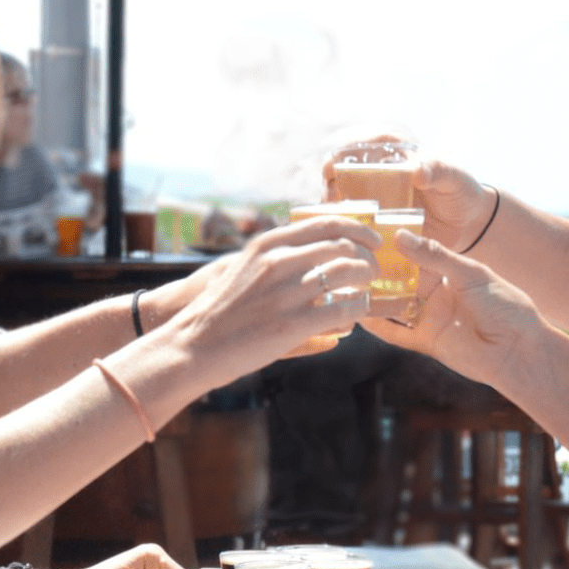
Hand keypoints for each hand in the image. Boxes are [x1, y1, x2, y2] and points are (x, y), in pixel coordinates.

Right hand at [166, 216, 380, 374]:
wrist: (194, 344)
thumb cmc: (219, 310)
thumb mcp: (243, 268)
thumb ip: (274, 256)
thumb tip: (307, 250)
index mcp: (268, 244)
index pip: (325, 224)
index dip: (357, 229)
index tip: (371, 240)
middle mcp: (279, 262)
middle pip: (342, 246)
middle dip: (367, 256)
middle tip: (374, 268)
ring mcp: (287, 292)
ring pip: (348, 273)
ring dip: (366, 279)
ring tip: (368, 289)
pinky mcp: (293, 324)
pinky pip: (342, 309)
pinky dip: (357, 308)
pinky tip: (357, 312)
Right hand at [319, 135, 494, 249]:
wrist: (470, 224)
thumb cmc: (462, 192)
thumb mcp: (454, 178)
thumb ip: (438, 170)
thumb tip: (417, 170)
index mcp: (394, 152)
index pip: (359, 146)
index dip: (340, 155)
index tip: (332, 168)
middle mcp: (379, 174)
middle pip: (342, 174)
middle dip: (331, 186)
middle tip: (330, 201)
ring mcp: (376, 199)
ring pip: (344, 200)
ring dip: (336, 210)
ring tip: (337, 222)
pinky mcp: (379, 223)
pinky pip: (358, 224)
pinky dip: (349, 230)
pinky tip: (347, 239)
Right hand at [359, 230, 551, 387]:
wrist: (520, 350)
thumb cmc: (505, 305)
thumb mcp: (471, 273)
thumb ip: (435, 256)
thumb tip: (399, 236)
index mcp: (450, 271)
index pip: (415, 254)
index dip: (394, 246)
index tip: (370, 233)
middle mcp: (436, 293)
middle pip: (400, 280)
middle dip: (377, 270)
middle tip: (348, 256)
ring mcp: (430, 317)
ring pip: (393, 305)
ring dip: (372, 297)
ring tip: (344, 283)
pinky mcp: (426, 341)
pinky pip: (396, 332)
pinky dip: (377, 325)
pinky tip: (357, 315)